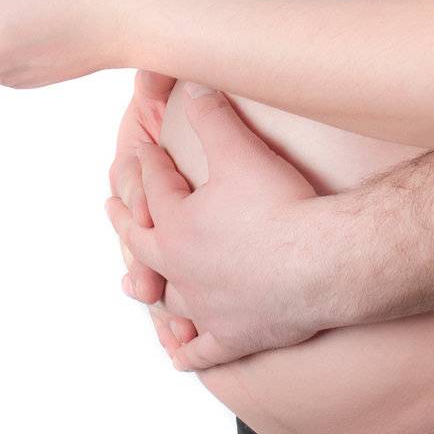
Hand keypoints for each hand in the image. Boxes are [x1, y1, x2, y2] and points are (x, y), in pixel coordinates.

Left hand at [105, 83, 324, 370]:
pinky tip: (178, 351)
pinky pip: (201, 351)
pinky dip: (187, 350)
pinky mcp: (233, 336)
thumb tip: (192, 82)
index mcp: (175, 223)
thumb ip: (212, 115)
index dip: (148, 163)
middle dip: (127, 218)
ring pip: (166, 299)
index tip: (141, 148)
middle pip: (142, 242)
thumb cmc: (280, 207)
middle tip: (112, 205)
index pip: (154, 186)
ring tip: (137, 282)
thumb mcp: (240, 149)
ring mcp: (205, 307)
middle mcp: (180, 269)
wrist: (321, 263)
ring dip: (151, 287)